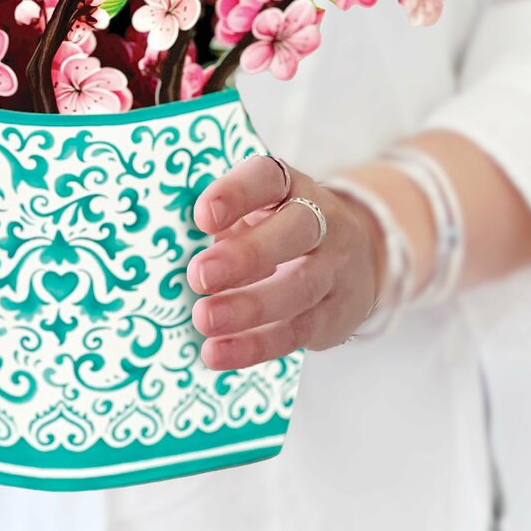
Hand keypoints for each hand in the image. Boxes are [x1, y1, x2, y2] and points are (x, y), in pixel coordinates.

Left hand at [188, 156, 381, 368]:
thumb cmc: (280, 229)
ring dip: (247, 307)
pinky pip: (297, 331)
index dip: (236, 194)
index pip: (268, 178)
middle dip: (246, 255)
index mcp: (290, 186)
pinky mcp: (335, 313)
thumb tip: (175, 251)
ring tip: (204, 318)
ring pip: (298, 287)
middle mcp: (322, 220)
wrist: (356, 257)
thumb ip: (226, 224)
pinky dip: (255, 345)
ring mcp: (335, 268)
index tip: (202, 216)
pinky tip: (218, 352)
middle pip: (294, 231)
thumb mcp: (258, 211)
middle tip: (199, 275)